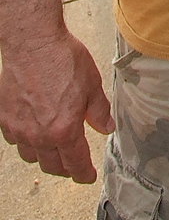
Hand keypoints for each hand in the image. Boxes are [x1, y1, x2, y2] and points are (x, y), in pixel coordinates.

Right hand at [0, 32, 113, 182]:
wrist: (33, 43)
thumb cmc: (62, 59)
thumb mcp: (92, 85)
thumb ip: (99, 111)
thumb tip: (107, 127)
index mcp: (64, 130)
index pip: (76, 164)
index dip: (84, 174)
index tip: (88, 176)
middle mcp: (39, 135)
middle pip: (52, 166)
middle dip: (65, 168)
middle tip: (73, 163)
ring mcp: (20, 128)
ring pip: (31, 156)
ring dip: (44, 156)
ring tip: (53, 146)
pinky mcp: (5, 118)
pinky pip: (15, 140)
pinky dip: (25, 140)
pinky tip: (33, 128)